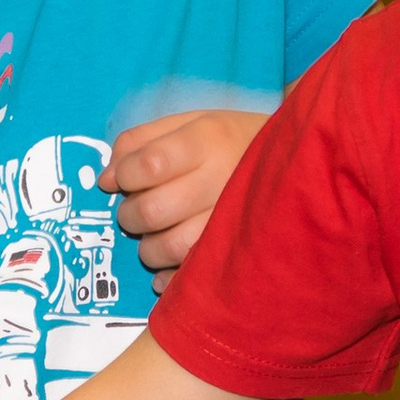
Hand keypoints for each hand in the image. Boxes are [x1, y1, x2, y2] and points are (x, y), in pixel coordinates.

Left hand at [102, 109, 268, 287]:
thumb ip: (140, 142)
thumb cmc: (229, 141)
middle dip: (130, 215)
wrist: (294, 163)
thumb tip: (105, 180)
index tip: (124, 179)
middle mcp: (220, 181)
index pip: (149, 165)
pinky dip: (169, 277)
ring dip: (147, 247)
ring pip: (170, 247)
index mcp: (206, 141)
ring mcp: (232, 220)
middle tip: (136, 211)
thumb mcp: (188, 122)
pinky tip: (166, 267)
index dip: (125, 176)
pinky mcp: (238, 253)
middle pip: (153, 210)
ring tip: (153, 236)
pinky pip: (191, 275)